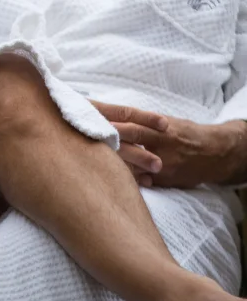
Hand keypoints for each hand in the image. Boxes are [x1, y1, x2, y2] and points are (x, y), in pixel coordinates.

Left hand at [91, 101, 246, 188]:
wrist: (213, 152)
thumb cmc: (183, 132)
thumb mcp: (164, 122)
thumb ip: (141, 123)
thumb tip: (112, 118)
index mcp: (158, 128)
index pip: (132, 125)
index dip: (113, 125)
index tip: (94, 123)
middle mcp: (160, 145)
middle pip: (130, 144)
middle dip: (109, 143)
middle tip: (87, 142)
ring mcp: (163, 164)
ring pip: (135, 164)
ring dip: (116, 163)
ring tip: (95, 164)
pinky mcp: (166, 180)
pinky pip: (144, 181)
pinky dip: (130, 180)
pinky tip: (114, 182)